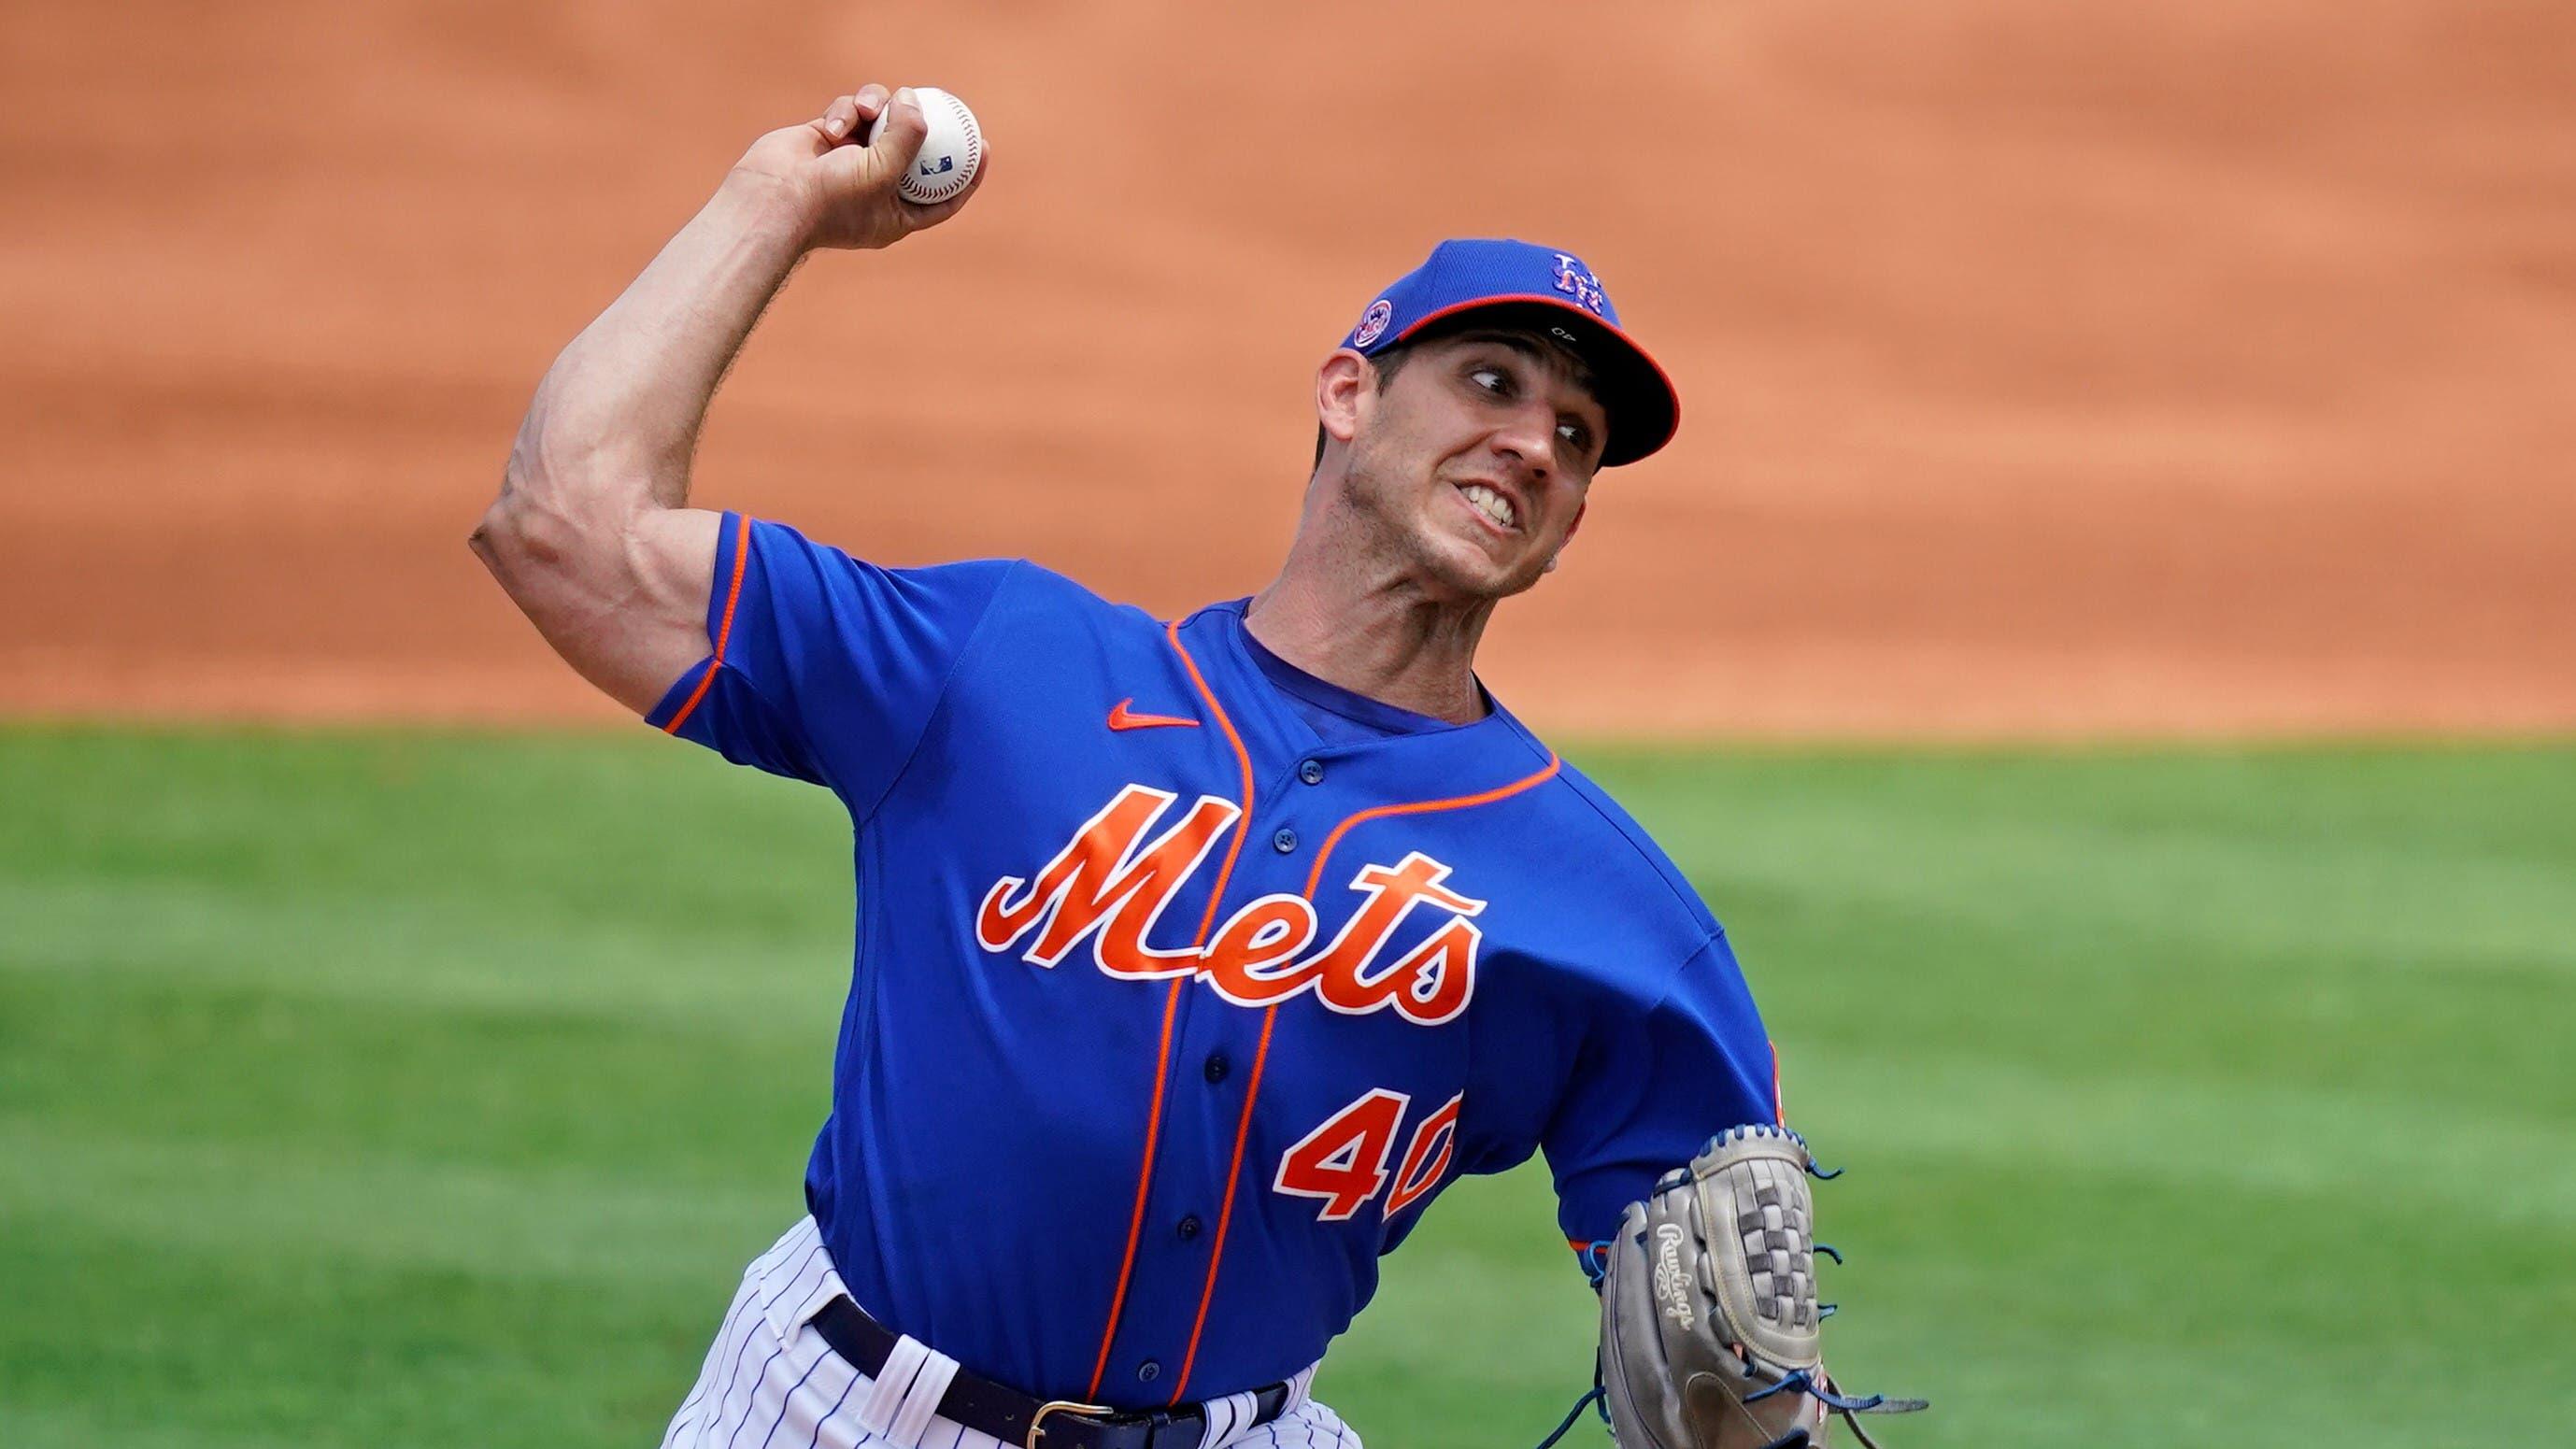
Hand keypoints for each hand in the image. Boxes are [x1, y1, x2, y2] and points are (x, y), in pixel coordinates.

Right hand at [735, 84, 986, 251]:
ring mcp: (851, 163)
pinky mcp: (828, 139)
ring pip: (881, 122)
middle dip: (922, 125)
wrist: (771, 200)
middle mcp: (876, 189)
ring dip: (877, 107)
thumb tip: (916, 102)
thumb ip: (908, 136)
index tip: (983, 146)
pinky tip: (834, 126)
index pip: (943, 196)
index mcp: (897, 214)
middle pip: (913, 152)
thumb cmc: (830, 200)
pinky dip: (845, 113)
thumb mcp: (883, 171)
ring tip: (867, 109)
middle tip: (939, 102)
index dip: (966, 173)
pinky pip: (849, 113)